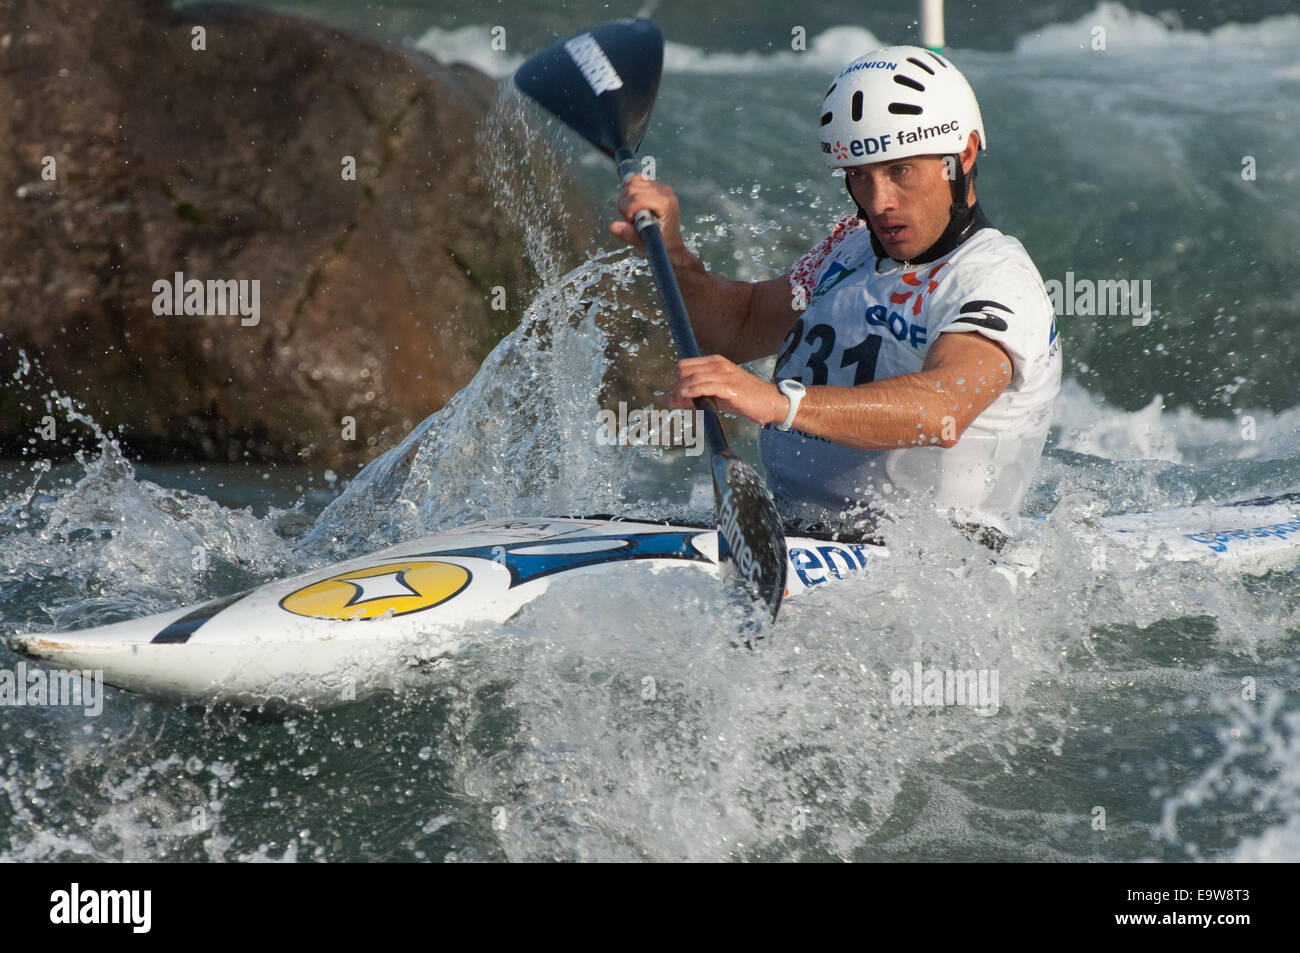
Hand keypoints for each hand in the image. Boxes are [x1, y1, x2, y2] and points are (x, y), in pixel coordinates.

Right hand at [609, 174, 687, 260]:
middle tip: (630, 218)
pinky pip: (637, 178)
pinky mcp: (656, 186)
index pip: (637, 198)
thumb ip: (628, 234)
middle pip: (632, 188)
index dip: (628, 210)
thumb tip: (613, 227)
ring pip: (632, 182)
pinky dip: (629, 188)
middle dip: (625, 204)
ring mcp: (661, 187)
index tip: (631, 222)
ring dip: (626, 198)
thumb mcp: (644, 243)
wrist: (671, 242)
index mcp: (665, 204)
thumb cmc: (661, 244)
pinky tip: (632, 201)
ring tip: (632, 212)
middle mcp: (665, 192)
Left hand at [669, 355, 788, 425]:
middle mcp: (718, 364)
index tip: (672, 396)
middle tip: (672, 403)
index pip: (685, 365)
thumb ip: (701, 391)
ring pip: (691, 378)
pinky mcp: (729, 386)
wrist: (770, 401)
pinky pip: (704, 386)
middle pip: (684, 370)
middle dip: (674, 387)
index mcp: (715, 362)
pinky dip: (691, 391)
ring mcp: (724, 374)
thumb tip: (681, 398)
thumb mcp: (719, 391)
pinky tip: (685, 397)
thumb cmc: (745, 398)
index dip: (675, 381)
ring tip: (675, 405)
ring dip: (679, 392)